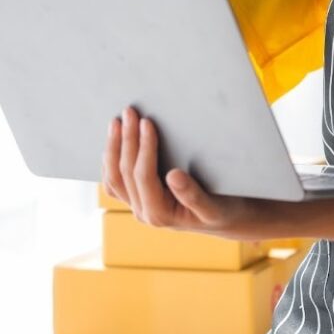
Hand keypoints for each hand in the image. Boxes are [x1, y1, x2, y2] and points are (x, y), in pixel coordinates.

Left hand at [101, 106, 271, 240]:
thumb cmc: (220, 211)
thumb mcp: (214, 207)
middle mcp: (143, 212)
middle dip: (126, 140)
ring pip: (113, 178)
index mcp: (160, 214)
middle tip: (130, 112)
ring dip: (113, 148)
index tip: (146, 122)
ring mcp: (136, 207)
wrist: (223, 220)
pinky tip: (114, 142)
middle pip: (125, 174)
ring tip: (116, 122)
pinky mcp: (135, 200)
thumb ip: (193, 195)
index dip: (143, 147)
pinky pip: (114, 182)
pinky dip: (110, 161)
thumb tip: (173, 176)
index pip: (144, 176)